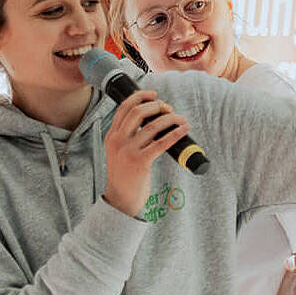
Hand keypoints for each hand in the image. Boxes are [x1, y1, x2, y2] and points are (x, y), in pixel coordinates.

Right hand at [102, 90, 189, 217]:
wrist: (121, 199)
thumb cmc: (125, 175)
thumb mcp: (118, 152)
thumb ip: (128, 137)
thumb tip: (153, 120)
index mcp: (111, 136)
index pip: (124, 108)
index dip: (140, 97)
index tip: (154, 95)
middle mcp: (118, 141)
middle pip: (138, 112)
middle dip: (157, 106)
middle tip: (169, 109)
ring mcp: (128, 151)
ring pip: (152, 126)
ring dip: (170, 119)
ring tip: (181, 119)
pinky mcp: (140, 162)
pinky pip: (161, 142)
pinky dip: (175, 133)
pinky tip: (183, 129)